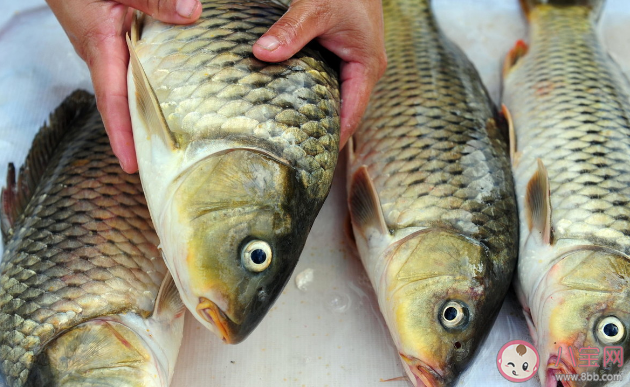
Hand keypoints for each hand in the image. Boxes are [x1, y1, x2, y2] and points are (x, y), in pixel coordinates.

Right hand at [46, 0, 201, 172]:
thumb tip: (191, 14)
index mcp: (100, 47)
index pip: (113, 100)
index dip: (122, 135)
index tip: (131, 165)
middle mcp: (101, 55)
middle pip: (124, 103)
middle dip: (140, 134)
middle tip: (161, 163)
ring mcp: (105, 49)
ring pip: (130, 87)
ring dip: (146, 112)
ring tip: (169, 139)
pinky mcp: (112, 40)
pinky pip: (134, 69)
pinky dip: (149, 86)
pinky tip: (172, 93)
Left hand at [253, 0, 386, 148]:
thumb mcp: (317, 6)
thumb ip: (291, 30)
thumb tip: (263, 54)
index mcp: (367, 67)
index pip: (351, 116)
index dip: (333, 140)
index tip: (312, 161)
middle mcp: (364, 71)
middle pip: (343, 112)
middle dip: (320, 132)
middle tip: (293, 153)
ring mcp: (355, 65)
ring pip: (335, 98)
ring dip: (316, 114)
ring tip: (289, 136)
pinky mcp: (343, 56)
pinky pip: (329, 84)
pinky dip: (312, 94)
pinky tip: (291, 103)